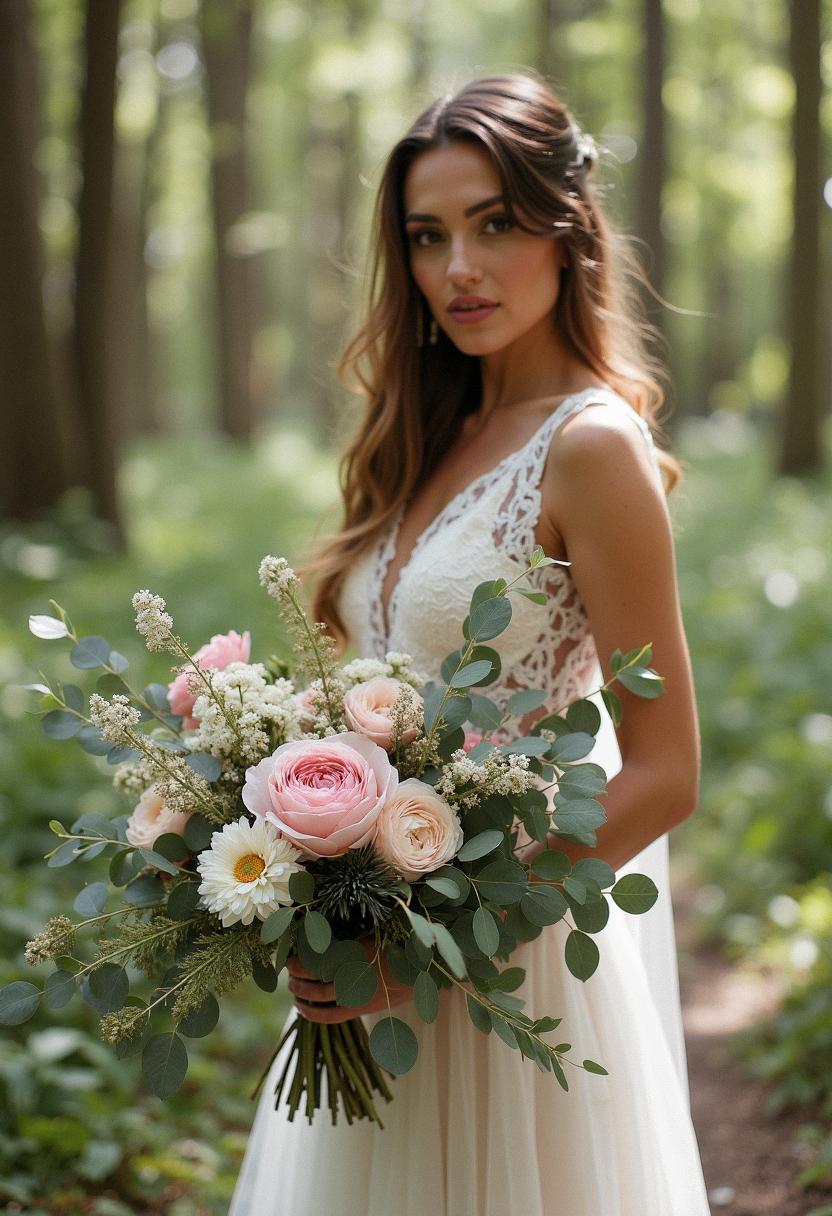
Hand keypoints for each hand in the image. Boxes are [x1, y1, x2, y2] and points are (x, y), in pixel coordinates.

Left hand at [286, 945, 413, 1024]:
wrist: (424, 966)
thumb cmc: (397, 942)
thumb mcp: (371, 933)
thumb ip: (346, 939)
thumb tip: (317, 933)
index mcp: (353, 955)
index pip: (314, 963)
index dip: (296, 963)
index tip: (286, 958)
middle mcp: (352, 977)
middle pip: (312, 982)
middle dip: (295, 979)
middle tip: (287, 973)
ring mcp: (357, 996)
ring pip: (319, 1001)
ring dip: (301, 995)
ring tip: (292, 989)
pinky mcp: (362, 1009)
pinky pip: (332, 1016)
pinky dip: (313, 1014)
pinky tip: (303, 1008)